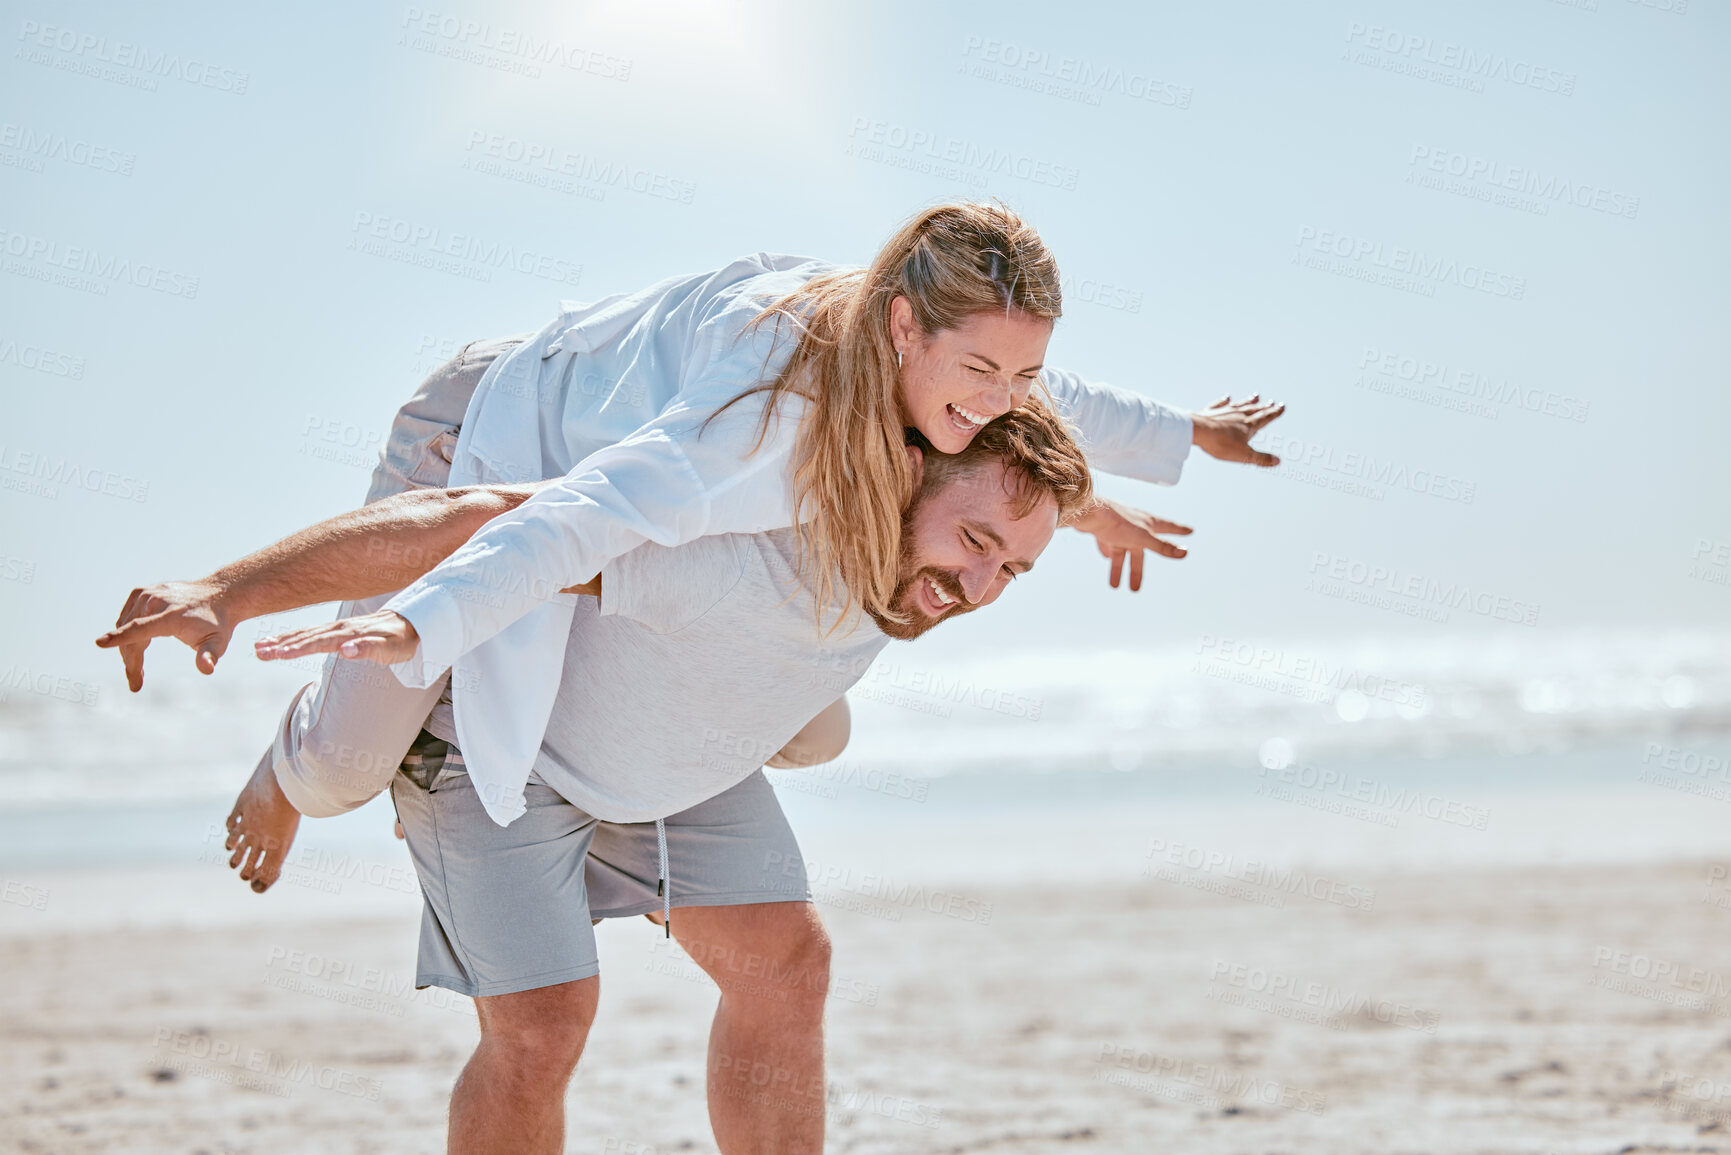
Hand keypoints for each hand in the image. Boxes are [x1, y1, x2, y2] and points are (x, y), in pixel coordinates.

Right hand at [96, 579, 235, 691]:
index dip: (121, 637)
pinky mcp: (141, 592)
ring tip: (138, 672)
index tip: (100, 643)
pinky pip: (126, 618)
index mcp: (172, 615)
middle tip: (135, 684)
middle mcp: (157, 601)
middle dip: (131, 662)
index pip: (142, 628)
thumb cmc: (217, 624)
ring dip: (128, 650)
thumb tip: (206, 668)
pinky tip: (137, 648)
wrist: (220, 595)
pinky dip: (126, 634)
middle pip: (132, 635)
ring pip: (125, 627)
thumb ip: (209, 656)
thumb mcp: (218, 643)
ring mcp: (147, 594)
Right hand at [255, 610, 419, 665]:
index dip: (299, 648)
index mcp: (350, 633)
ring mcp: (338, 628)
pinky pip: (310, 633)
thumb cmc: (403, 640)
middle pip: (305, 637)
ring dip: (281, 641)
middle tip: (257, 651)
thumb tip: (345, 650)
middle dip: (281, 644)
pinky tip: (279, 642)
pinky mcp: (338, 630)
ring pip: (304, 634)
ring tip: (259, 648)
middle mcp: (340, 628)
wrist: (413, 624)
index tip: (278, 654)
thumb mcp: (392, 648)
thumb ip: (369, 649)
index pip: (320, 642)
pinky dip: (292, 637)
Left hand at [1071, 498, 1193, 591]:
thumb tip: (1184, 553)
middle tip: (1136, 588)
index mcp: (1148, 524)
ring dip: (1118, 569)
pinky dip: (1108, 552)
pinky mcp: (1103, 529)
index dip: (1179, 530)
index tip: (1190, 530)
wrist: (1088, 512)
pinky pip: (1108, 543)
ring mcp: (1118, 528)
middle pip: (1139, 553)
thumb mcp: (1143, 537)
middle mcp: (1135, 525)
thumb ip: (1162, 546)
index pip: (1168, 527)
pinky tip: (1106, 557)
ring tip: (1115, 586)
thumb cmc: (1116, 521)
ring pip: (1121, 552)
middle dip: (1137, 571)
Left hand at [1191, 394, 1285, 466]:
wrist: (1197, 431)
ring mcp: (1224, 411)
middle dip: (1265, 407)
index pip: (1265, 418)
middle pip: (1254, 410)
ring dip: (1249, 401)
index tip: (1282, 406)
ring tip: (1256, 396)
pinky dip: (1225, 401)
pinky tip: (1227, 397)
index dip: (1274, 413)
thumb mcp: (1243, 455)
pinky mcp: (1210, 411)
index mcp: (1248, 425)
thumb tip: (1278, 461)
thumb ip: (1260, 459)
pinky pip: (1220, 404)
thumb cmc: (1220, 443)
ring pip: (1240, 405)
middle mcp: (1238, 415)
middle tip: (1273, 402)